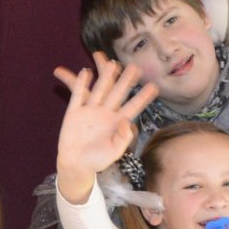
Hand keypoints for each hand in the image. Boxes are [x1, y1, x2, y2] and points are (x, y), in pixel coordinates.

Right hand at [52, 52, 157, 178]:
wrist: (75, 164)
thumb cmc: (98, 160)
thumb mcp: (114, 152)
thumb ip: (123, 138)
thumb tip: (128, 122)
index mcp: (118, 122)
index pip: (133, 106)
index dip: (143, 96)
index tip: (154, 86)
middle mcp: (106, 113)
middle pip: (117, 93)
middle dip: (126, 80)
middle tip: (136, 66)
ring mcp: (90, 111)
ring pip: (100, 90)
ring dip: (105, 77)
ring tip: (113, 63)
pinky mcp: (74, 112)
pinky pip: (78, 96)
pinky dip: (81, 84)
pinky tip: (85, 72)